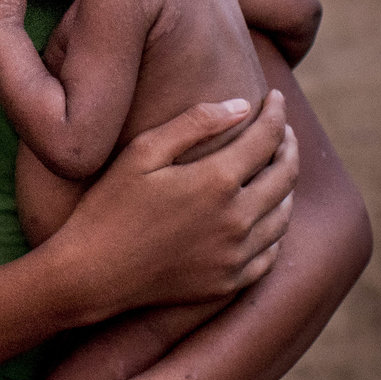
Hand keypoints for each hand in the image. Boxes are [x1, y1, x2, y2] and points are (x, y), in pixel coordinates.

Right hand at [47, 91, 293, 320]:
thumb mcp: (143, 152)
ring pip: (283, 215)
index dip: (276, 112)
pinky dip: (275, 228)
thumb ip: (194, 123)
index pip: (267, 138)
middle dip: (288, 145)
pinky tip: (266, 216)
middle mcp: (236, 220)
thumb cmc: (110, 206)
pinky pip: (270, 253)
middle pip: (285, 175)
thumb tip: (241, 106)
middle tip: (283, 130)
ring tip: (278, 167)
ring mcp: (235, 255)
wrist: (92, 274)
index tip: (275, 97)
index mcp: (216, 182)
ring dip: (287, 186)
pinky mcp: (228, 282)